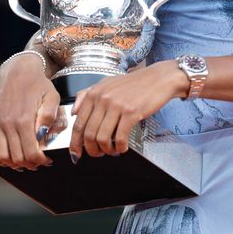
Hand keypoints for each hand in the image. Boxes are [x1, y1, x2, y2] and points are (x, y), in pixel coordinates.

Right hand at [0, 55, 60, 169]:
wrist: (18, 71)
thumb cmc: (39, 85)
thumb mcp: (52, 97)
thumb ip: (49, 117)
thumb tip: (42, 136)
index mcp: (24, 119)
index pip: (31, 152)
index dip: (40, 161)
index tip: (47, 161)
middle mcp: (7, 123)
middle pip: (17, 157)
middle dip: (29, 164)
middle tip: (38, 163)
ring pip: (2, 157)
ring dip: (14, 164)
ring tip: (24, 162)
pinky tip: (7, 160)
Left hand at [69, 60, 188, 160]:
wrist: (159, 78)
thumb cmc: (134, 83)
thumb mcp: (107, 83)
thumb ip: (86, 95)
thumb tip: (74, 113)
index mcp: (94, 93)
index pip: (78, 124)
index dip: (75, 144)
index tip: (76, 154)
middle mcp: (102, 99)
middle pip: (88, 134)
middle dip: (92, 150)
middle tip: (98, 154)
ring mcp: (117, 106)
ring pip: (102, 138)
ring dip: (106, 150)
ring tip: (112, 150)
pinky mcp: (131, 113)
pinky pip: (120, 138)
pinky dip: (120, 147)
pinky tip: (123, 147)